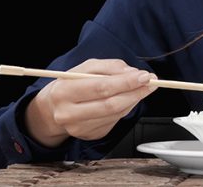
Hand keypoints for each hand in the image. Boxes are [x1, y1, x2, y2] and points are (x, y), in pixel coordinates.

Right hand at [25, 59, 156, 146]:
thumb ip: (110, 67)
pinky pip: (115, 120)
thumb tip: (133, 73)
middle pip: (110, 104)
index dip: (126, 82)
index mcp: (64, 91)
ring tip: (143, 88)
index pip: (101, 87)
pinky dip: (126, 108)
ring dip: (134, 99)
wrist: (52, 108)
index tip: (144, 75)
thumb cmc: (71, 84)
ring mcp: (79, 128)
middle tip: (150, 82)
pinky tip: (128, 99)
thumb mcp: (85, 67)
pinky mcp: (89, 135)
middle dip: (135, 91)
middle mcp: (68, 113)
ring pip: (116, 114)